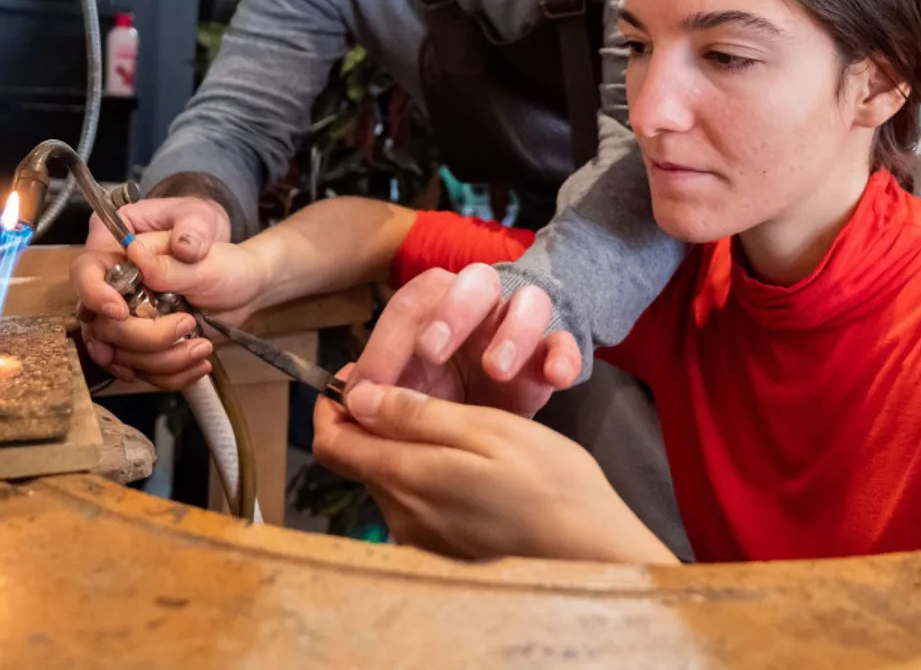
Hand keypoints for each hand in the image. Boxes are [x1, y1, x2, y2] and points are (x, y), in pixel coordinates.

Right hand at [71, 196, 232, 390]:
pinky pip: (143, 371)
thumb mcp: (203, 258)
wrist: (244, 291)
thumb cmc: (225, 263)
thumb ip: (168, 261)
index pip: (85, 271)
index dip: (94, 294)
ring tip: (203, 347)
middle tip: (186, 324)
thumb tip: (135, 252)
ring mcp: (129, 322)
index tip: (121, 311)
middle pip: (102, 325)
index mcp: (124, 254)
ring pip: (122, 355)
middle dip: (146, 336)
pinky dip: (171, 374)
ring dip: (165, 360)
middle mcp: (119, 291)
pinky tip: (198, 364)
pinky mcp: (143, 347)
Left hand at [313, 372, 676, 563]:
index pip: (330, 442)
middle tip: (417, 385)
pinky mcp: (440, 548)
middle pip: (357, 458)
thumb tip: (358, 398)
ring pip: (387, 476)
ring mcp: (420, 536)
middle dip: (372, 418)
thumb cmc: (547, 480)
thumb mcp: (486, 428)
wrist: (590, 548)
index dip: (334, 401)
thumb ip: (416, 415)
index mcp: (407, 477)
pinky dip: (425, 470)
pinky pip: (413, 500)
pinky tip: (465, 458)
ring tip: (449, 418)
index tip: (362, 372)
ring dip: (402, 444)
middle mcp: (400, 514)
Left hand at [352, 264, 580, 417]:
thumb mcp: (408, 401)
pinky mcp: (553, 354)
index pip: (410, 305)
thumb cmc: (445, 406)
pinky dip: (564, 354)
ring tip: (495, 369)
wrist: (500, 438)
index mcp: (437, 310)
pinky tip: (556, 377)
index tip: (370, 388)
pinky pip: (566, 342)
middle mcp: (481, 307)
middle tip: (430, 352)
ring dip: (511, 331)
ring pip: (528, 301)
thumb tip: (344, 394)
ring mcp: (522, 326)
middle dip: (451, 312)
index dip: (386, 341)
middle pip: (472, 281)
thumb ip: (381, 394)